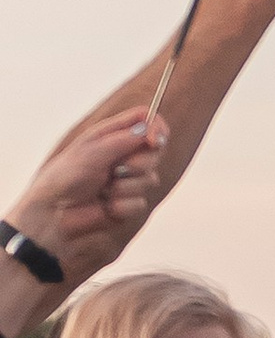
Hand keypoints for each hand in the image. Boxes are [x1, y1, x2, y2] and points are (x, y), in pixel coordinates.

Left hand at [11, 109, 165, 282]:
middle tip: (116, 170)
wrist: (54, 216)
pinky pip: (141, 203)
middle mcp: (121, 156)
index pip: (144, 120)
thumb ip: (124, 139)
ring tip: (103, 191)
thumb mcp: (93, 151)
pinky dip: (122, 206)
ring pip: (150, 179)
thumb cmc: (64, 179)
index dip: (156, 127)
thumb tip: (151, 130)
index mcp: (110, 136)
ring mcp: (126, 180)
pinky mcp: (128, 204)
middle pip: (154, 151)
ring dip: (126, 188)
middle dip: (139, 164)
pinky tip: (105, 207)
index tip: (155, 140)